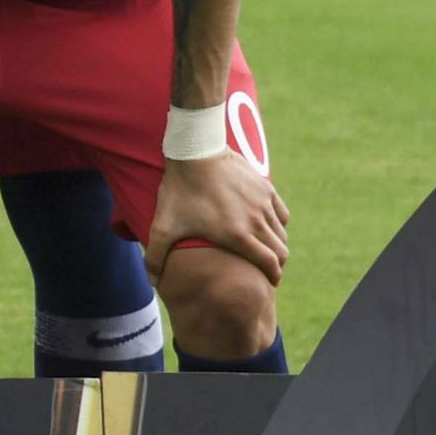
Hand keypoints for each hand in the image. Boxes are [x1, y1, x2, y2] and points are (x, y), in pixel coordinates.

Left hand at [151, 151, 288, 278]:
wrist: (195, 151)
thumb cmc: (179, 191)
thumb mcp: (163, 226)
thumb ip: (156, 256)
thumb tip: (153, 282)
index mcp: (239, 236)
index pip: (270, 264)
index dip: (272, 277)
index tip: (268, 283)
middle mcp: (258, 221)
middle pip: (281, 251)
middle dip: (277, 265)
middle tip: (266, 270)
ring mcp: (264, 203)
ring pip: (282, 233)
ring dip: (277, 245)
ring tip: (265, 250)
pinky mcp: (266, 187)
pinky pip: (282, 213)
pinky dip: (278, 224)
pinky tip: (266, 226)